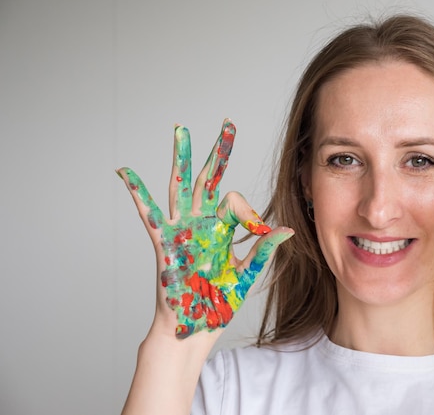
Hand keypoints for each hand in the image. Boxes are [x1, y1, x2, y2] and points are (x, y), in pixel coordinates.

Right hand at [117, 120, 293, 337]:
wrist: (195, 329)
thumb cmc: (218, 304)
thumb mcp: (246, 274)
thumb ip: (262, 250)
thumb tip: (288, 229)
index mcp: (221, 230)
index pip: (235, 203)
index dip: (250, 214)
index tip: (259, 231)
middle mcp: (201, 225)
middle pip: (208, 180)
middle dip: (217, 153)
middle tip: (226, 124)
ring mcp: (181, 231)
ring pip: (180, 187)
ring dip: (182, 158)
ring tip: (181, 130)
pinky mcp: (165, 244)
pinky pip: (149, 215)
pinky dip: (137, 193)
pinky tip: (125, 171)